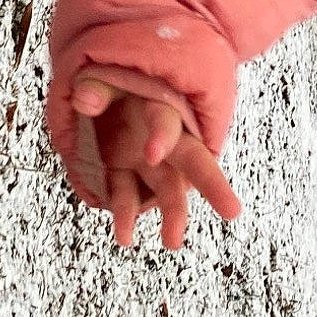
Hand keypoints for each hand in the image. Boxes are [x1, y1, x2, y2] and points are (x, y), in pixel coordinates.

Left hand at [71, 69, 241, 248]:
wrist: (101, 90)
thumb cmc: (111, 77)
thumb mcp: (102, 74)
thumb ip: (95, 88)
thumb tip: (84, 102)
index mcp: (160, 105)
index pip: (165, 121)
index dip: (160, 137)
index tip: (152, 155)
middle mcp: (160, 136)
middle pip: (191, 161)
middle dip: (211, 184)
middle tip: (232, 211)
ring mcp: (142, 158)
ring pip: (166, 187)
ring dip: (172, 213)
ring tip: (173, 242)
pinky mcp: (123, 173)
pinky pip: (128, 195)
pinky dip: (125, 214)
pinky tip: (124, 235)